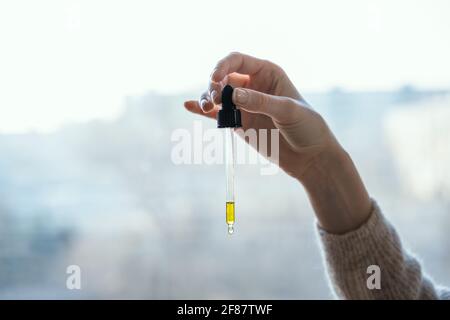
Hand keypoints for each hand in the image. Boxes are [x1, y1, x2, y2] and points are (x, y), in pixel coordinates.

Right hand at [184, 52, 338, 179]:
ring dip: (207, 98)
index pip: (237, 61)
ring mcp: (244, 105)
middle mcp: (253, 86)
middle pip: (223, 77)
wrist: (310, 157)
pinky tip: (189, 106)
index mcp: (267, 73)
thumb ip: (261, 102)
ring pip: (217, 95)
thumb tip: (233, 95)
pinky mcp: (238, 123)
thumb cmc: (307, 127)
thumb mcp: (287, 111)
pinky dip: (202, 110)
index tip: (214, 79)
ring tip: (207, 107)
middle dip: (214, 85)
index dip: (223, 66)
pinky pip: (217, 114)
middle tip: (215, 100)